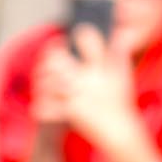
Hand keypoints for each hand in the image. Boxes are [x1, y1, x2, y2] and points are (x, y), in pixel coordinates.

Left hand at [47, 31, 147, 151]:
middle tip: (47, 58)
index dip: (82, 35)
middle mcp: (89, 80)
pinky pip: (48, 108)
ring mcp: (78, 96)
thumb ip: (119, 55)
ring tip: (41, 81)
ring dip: (42, 81)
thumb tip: (120, 36)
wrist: (119, 129)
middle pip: (60, 62)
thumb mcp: (123, 76)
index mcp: (102, 69)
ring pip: (50, 82)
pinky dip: (40, 107)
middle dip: (50, 57)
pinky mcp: (71, 112)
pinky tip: (38, 105)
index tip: (76, 32)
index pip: (91, 44)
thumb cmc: (120, 102)